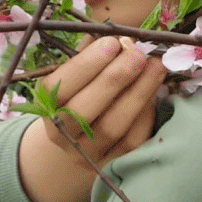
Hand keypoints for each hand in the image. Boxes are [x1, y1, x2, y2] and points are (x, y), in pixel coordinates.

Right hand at [18, 36, 164, 201]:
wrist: (80, 139)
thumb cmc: (82, 92)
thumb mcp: (77, 72)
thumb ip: (91, 54)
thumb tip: (119, 37)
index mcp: (46, 104)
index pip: (59, 86)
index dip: (86, 64)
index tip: (112, 42)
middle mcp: (61, 133)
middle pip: (84, 110)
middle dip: (115, 78)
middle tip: (138, 54)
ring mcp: (86, 153)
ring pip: (112, 126)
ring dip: (137, 93)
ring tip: (156, 67)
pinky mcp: (112, 164)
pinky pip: (131, 140)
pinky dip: (145, 114)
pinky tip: (154, 91)